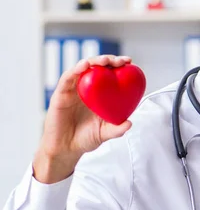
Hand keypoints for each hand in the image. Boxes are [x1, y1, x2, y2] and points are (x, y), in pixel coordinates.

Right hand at [33, 55, 133, 183]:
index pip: (109, 75)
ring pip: (82, 69)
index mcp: (98, 95)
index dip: (118, 66)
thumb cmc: (85, 139)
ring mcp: (73, 90)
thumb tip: (130, 123)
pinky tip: (85, 65)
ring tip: (104, 60)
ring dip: (94, 61)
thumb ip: (117, 129)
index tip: (129, 62)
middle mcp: (86, 89)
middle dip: (109, 60)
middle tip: (120, 61)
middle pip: (97, 68)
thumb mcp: (105, 134)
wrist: (65, 149)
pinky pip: (67, 78)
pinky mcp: (61, 94)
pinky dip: (76, 69)